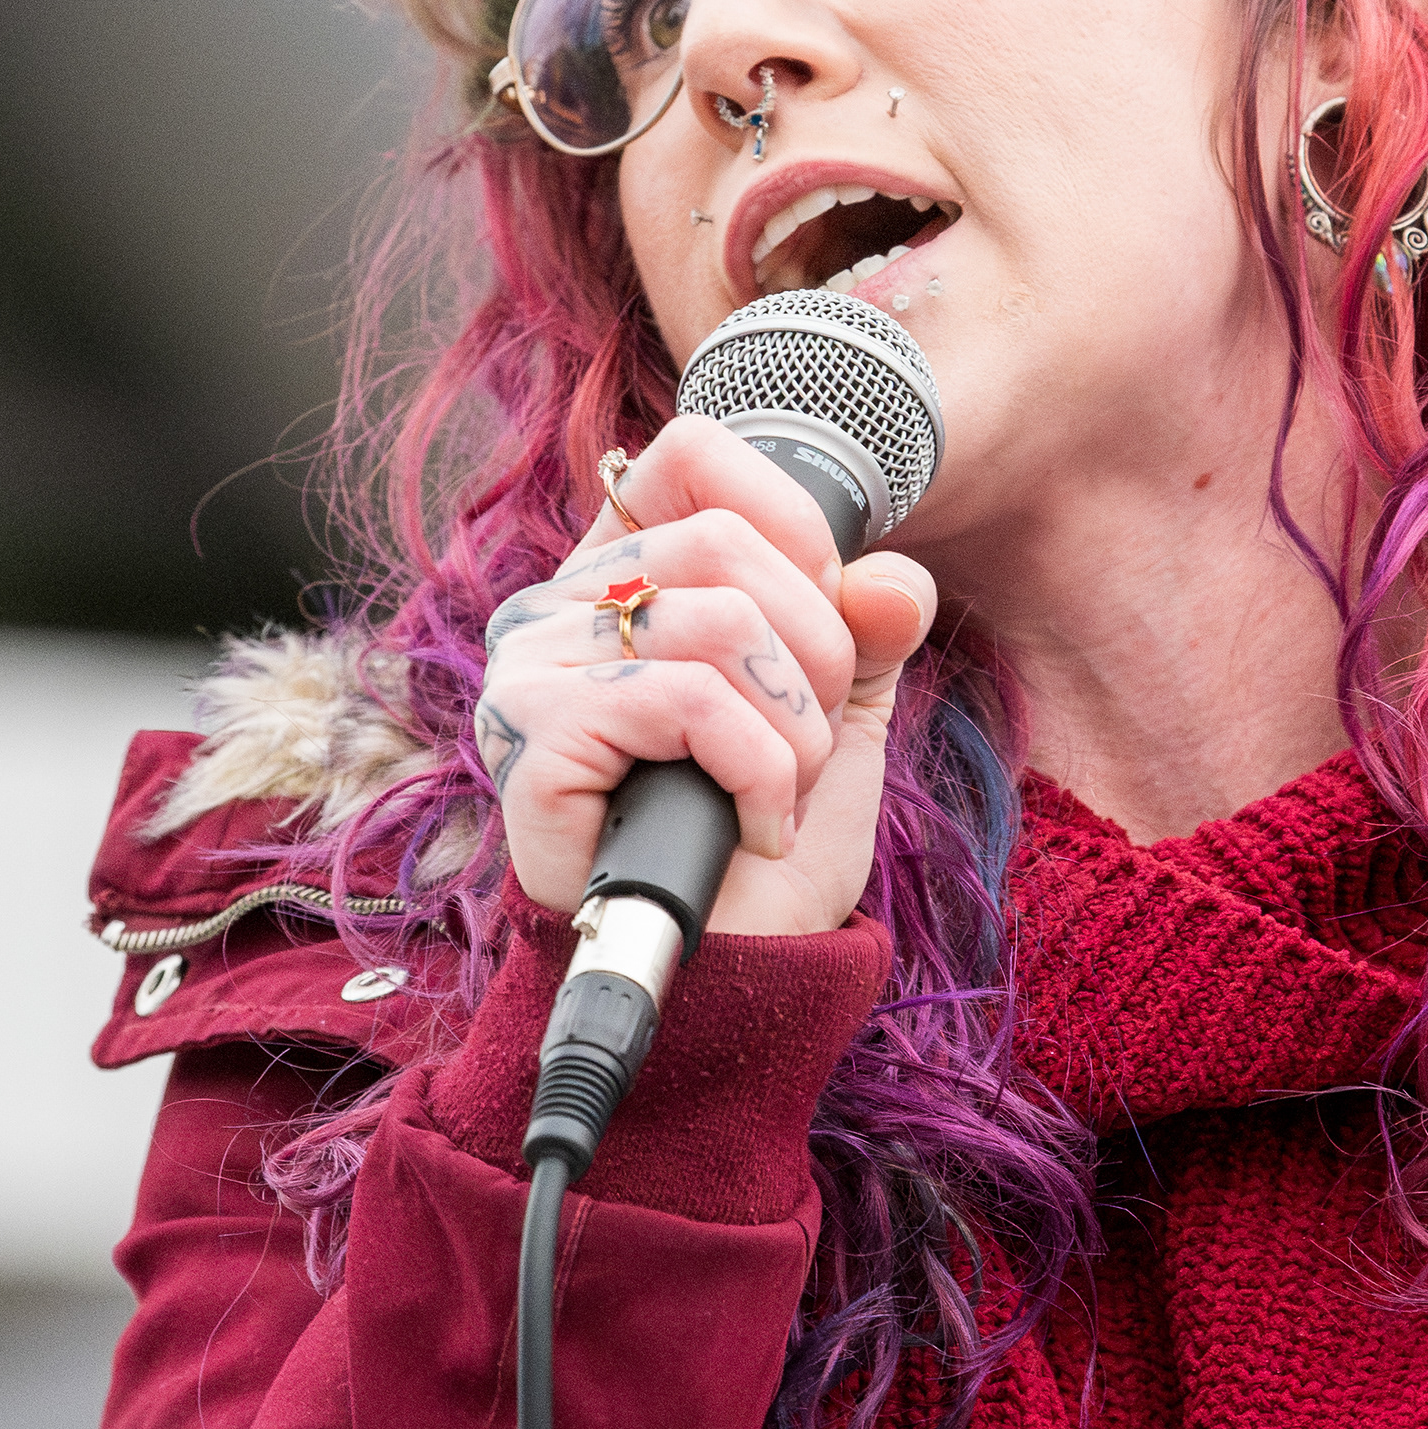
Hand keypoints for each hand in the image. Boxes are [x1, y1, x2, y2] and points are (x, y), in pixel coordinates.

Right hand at [474, 416, 937, 937]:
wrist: (730, 975)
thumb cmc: (761, 845)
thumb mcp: (840, 717)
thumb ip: (868, 632)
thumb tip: (894, 578)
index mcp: (626, 574)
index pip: (692, 453)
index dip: (790, 522)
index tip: (823, 621)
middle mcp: (561, 605)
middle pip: (725, 542)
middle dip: (818, 651)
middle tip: (814, 740)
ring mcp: (535, 667)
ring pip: (718, 621)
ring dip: (795, 725)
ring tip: (783, 791)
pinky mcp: (534, 737)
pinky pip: (687, 700)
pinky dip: (758, 770)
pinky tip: (753, 826)